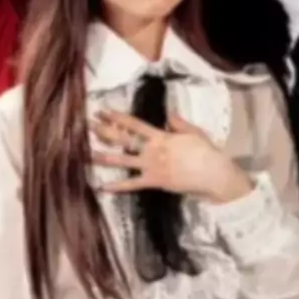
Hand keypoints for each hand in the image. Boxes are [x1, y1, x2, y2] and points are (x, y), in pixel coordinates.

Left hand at [90, 109, 252, 201]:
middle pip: (123, 139)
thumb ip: (179, 123)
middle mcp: (152, 150)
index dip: (117, 117)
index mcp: (160, 136)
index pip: (134, 124)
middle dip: (105, 132)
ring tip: (86, 155)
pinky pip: (132, 184)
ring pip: (123, 160)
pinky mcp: (154, 182)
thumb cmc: (206, 152)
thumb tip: (168, 114)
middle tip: (89, 126)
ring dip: (104, 157)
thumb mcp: (194, 132)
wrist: (212, 173)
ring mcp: (151, 166)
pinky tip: (102, 187)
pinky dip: (117, 186)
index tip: (103, 111)